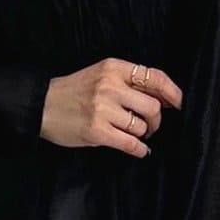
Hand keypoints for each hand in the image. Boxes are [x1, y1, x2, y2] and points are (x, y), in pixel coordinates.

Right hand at [41, 58, 181, 157]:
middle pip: (152, 106)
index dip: (172, 92)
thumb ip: (128, 83)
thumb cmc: (73, 91)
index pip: (154, 77)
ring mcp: (103, 109)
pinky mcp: (97, 131)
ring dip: (144, 134)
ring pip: (141, 126)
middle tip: (150, 126)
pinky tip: (140, 151)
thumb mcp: (100, 75)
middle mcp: (110, 86)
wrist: (41, 105)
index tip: (179, 104)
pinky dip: (139, 150)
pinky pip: (130, 144)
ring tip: (135, 135)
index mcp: (113, 68)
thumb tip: (165, 98)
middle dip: (156, 120)